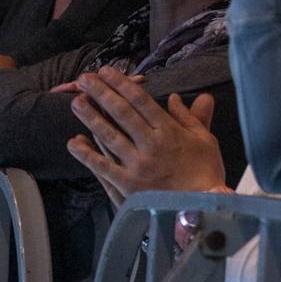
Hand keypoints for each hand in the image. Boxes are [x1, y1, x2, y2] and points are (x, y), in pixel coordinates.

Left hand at [65, 66, 225, 206]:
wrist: (203, 210)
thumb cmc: (206, 174)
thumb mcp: (205, 140)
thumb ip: (191, 117)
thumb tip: (176, 96)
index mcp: (169, 131)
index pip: (141, 101)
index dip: (121, 84)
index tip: (106, 71)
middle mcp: (150, 144)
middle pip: (121, 113)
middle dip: (101, 93)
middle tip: (84, 78)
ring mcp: (138, 165)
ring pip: (109, 136)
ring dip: (91, 117)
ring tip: (76, 102)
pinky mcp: (129, 186)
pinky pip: (104, 167)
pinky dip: (87, 155)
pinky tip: (74, 142)